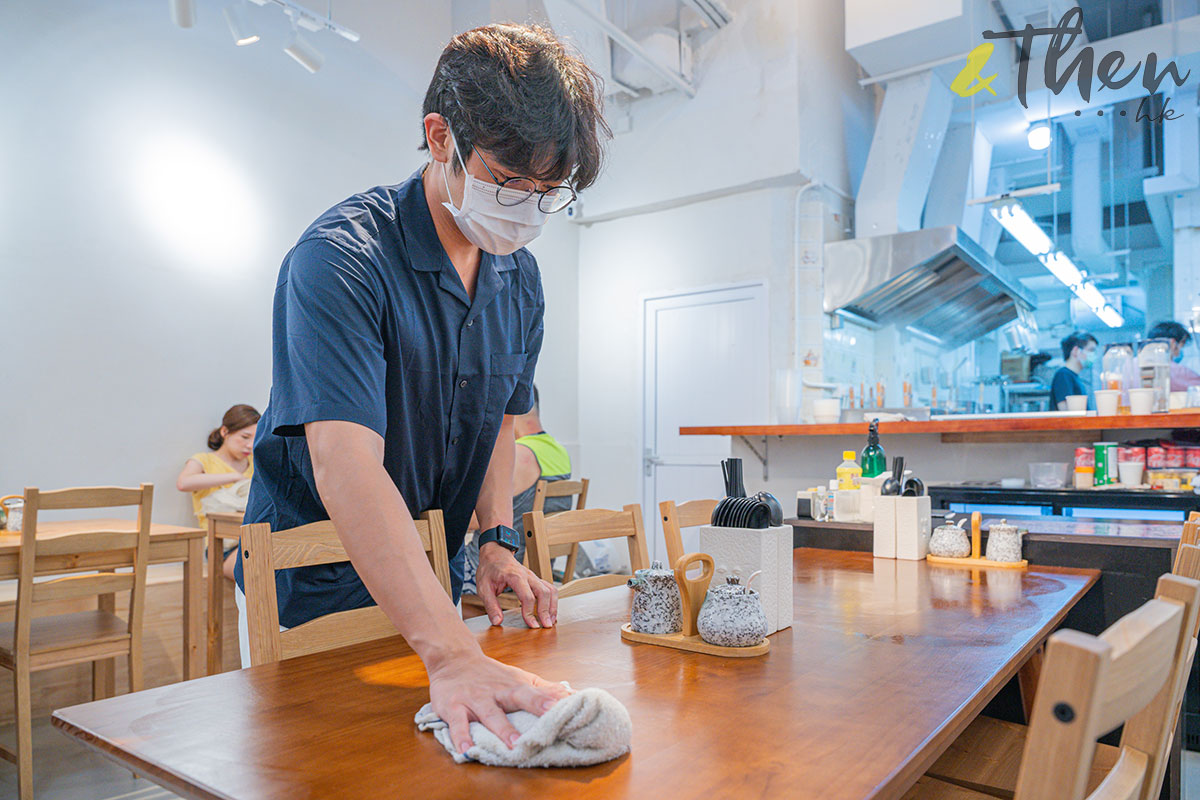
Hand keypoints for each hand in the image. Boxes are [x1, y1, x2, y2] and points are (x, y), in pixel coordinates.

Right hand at [427, 651, 571, 753]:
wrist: (453, 660)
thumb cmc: (491, 675)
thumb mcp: (518, 679)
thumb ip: (543, 689)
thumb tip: (573, 695)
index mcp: (516, 686)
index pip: (538, 692)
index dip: (554, 699)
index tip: (572, 706)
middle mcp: (498, 692)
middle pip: (519, 696)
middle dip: (535, 705)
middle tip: (550, 718)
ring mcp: (476, 699)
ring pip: (490, 714)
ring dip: (502, 728)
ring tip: (512, 745)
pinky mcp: (454, 707)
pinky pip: (457, 723)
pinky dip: (460, 737)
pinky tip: (466, 750)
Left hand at [475, 541, 556, 627]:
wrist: (495, 554)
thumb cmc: (489, 570)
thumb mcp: (483, 588)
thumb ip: (491, 605)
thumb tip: (497, 622)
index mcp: (514, 576)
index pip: (527, 596)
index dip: (530, 613)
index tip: (532, 626)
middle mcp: (528, 575)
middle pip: (544, 592)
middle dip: (546, 611)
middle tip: (546, 626)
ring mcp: (534, 576)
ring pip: (550, 590)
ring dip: (553, 606)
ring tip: (551, 621)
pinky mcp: (536, 579)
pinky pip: (550, 588)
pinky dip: (552, 601)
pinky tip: (550, 612)